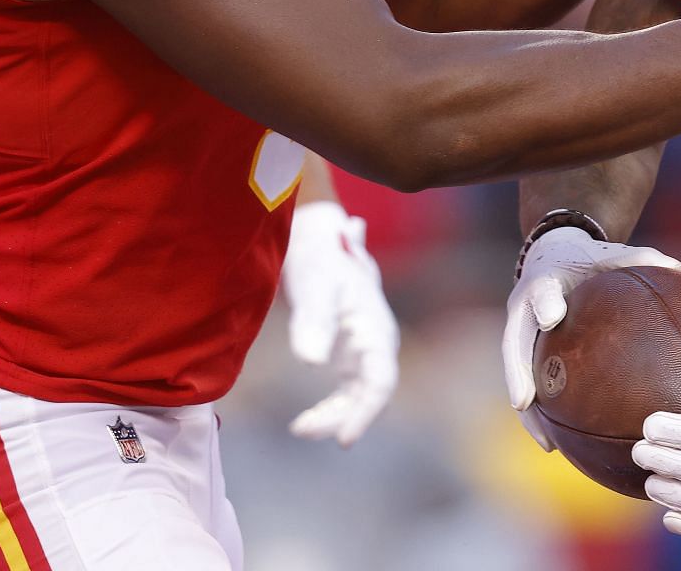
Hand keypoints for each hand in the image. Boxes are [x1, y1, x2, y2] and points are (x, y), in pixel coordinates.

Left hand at [279, 200, 398, 446]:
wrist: (315, 239)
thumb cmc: (318, 259)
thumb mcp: (315, 286)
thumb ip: (314, 322)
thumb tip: (311, 362)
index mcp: (377, 329)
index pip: (381, 381)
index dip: (366, 412)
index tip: (343, 439)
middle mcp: (377, 344)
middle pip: (368, 394)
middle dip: (340, 418)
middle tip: (303, 430)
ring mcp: (364, 351)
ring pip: (356, 397)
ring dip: (333, 417)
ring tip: (300, 428)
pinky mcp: (348, 355)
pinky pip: (345, 392)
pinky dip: (328, 409)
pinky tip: (303, 421)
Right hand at [502, 225, 680, 447]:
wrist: (547, 256)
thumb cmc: (583, 258)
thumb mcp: (606, 254)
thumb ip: (637, 258)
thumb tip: (677, 264)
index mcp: (542, 281)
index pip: (541, 291)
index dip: (544, 303)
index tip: (552, 318)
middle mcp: (522, 309)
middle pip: (513, 342)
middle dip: (517, 372)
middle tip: (525, 401)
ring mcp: (518, 332)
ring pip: (515, 373)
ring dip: (526, 409)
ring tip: (545, 440)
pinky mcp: (522, 351)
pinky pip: (528, 384)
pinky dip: (539, 415)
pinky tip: (556, 445)